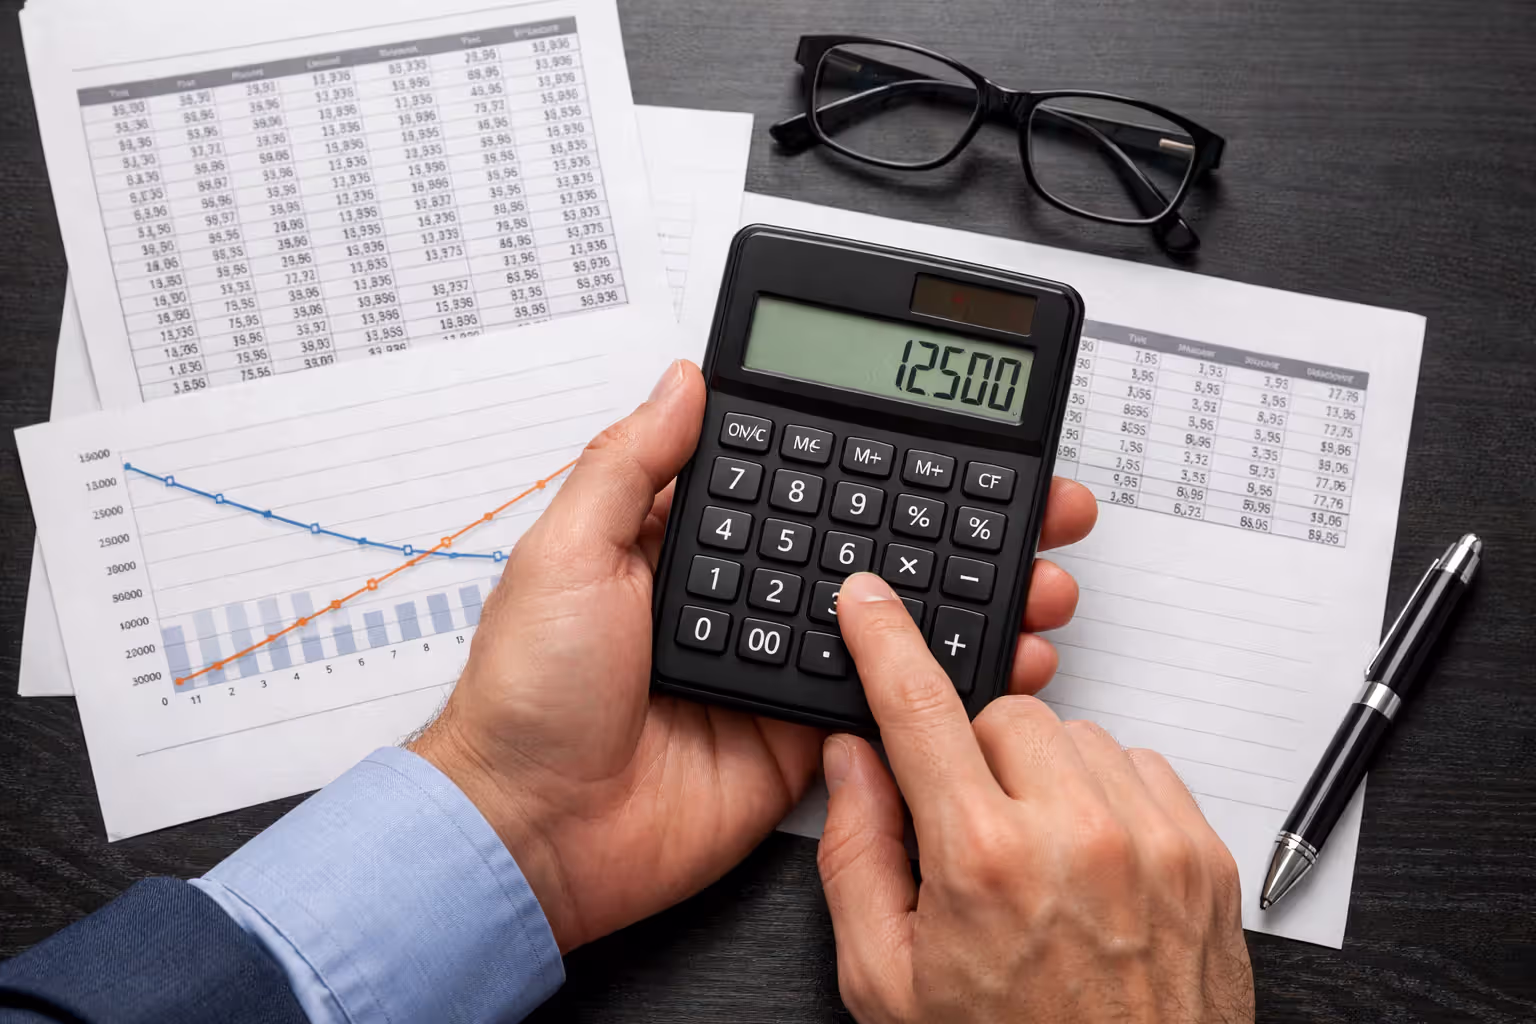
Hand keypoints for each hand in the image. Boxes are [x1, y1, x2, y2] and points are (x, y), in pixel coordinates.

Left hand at [410, 359, 1094, 953]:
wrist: (535, 833)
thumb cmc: (528, 695)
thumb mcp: (568, 553)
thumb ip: (633, 466)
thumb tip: (682, 381)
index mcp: (693, 545)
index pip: (803, 480)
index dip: (875, 454)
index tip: (945, 430)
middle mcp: (748, 597)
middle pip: (871, 544)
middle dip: (959, 519)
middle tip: (1036, 500)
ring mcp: (782, 666)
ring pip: (898, 621)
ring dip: (976, 593)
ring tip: (1043, 573)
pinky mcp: (805, 737)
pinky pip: (891, 703)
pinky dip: (953, 682)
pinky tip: (1007, 657)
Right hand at [819, 573, 1253, 1022]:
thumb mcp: (885, 981)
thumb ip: (856, 855)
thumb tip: (852, 762)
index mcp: (982, 860)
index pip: (919, 710)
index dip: (884, 642)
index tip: (869, 600)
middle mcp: (1075, 834)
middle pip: (1005, 714)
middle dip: (974, 757)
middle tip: (971, 832)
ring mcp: (1151, 839)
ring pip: (1075, 734)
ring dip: (1042, 776)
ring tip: (1038, 861)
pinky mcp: (1204, 853)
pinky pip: (1140, 764)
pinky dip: (1105, 796)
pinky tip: (1090, 863)